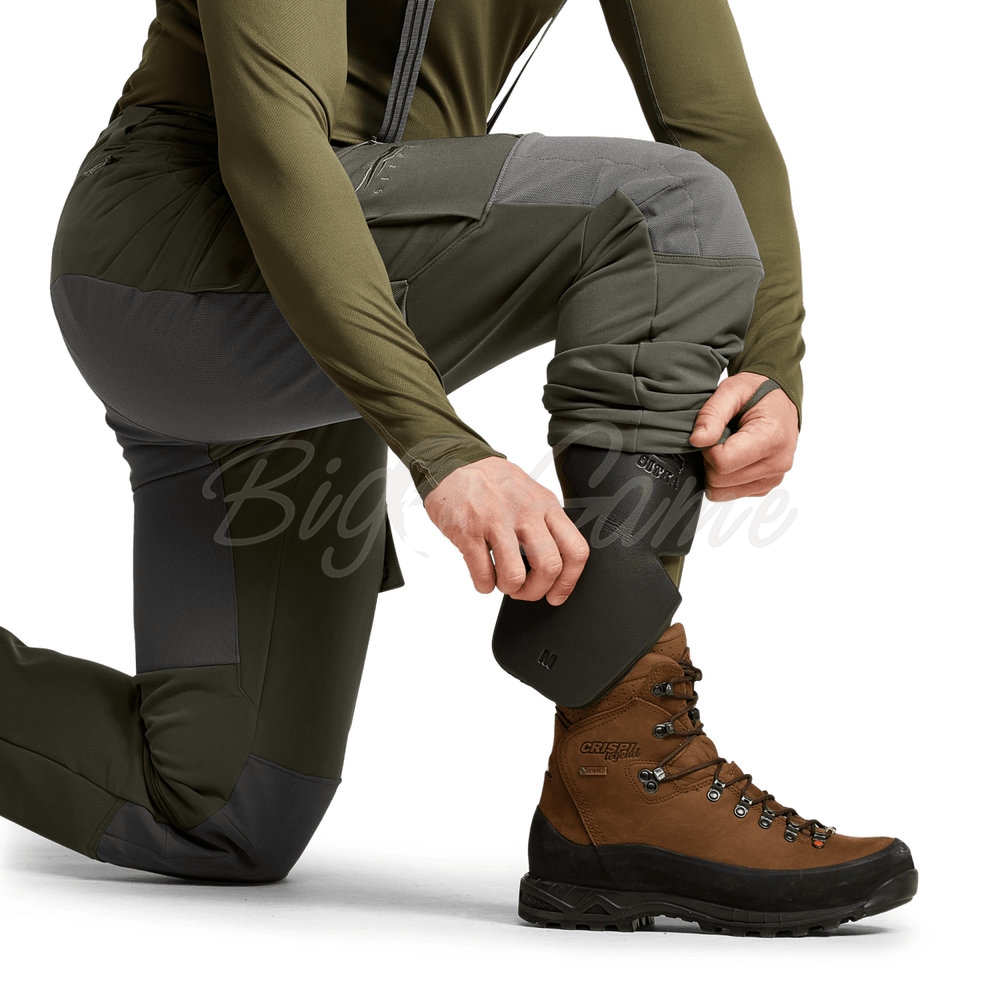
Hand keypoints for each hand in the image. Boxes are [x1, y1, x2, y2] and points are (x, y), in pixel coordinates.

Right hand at [423, 456, 588, 604]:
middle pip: (549, 566)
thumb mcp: (531, 494)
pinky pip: (483, 574)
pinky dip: (484, 585)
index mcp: (546, 505)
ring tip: (501, 582)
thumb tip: (560, 563)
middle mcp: (525, 512)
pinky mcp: (468, 531)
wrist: (453, 463)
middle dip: (536, 590)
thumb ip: (547, 523)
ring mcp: (496, 521)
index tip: (556, 594)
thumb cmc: (493, 483)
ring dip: (508, 588)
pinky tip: (483, 577)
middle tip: (524, 590)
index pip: (576, 549)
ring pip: (515, 575)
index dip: (569, 581)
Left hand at [688, 372, 798, 501]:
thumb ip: (712, 414)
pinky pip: (731, 493)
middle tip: (719, 438)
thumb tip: (697, 440)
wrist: (780, 401)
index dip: (708, 449)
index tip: (713, 433)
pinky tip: (736, 457)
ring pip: (722, 492)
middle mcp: (777, 463)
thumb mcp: (732, 390)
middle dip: (710, 460)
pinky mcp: (765, 486)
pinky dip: (726, 477)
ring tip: (728, 446)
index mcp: (771, 438)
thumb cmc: (758, 393)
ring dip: (717, 471)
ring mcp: (773, 478)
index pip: (722, 463)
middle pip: (720, 480)